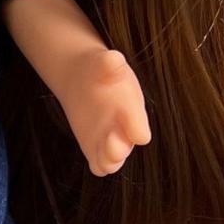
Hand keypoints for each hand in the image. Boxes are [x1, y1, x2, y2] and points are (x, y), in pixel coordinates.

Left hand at [58, 48, 149, 176]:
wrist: (84, 80)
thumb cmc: (102, 72)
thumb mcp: (104, 64)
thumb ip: (110, 64)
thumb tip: (113, 58)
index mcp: (132, 110)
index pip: (139, 126)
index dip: (137, 127)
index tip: (136, 132)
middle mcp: (125, 130)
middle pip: (125, 147)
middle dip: (119, 147)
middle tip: (111, 140)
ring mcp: (110, 142)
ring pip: (112, 161)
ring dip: (108, 159)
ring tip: (102, 151)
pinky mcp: (95, 149)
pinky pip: (98, 165)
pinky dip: (97, 165)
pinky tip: (93, 158)